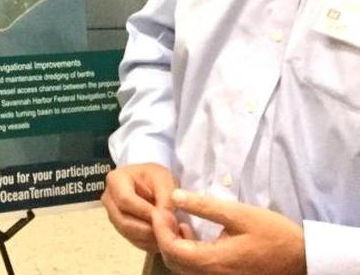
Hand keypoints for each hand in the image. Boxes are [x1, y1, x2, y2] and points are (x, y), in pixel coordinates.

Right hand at [102, 163, 176, 251]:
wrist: (150, 183)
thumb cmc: (155, 177)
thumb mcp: (164, 179)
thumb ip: (166, 198)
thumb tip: (166, 219)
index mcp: (115, 180)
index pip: (125, 200)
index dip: (145, 211)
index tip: (165, 216)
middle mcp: (108, 199)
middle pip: (124, 220)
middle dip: (148, 228)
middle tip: (170, 229)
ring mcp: (112, 215)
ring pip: (128, 233)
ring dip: (150, 237)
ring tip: (168, 233)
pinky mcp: (120, 228)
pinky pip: (133, 240)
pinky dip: (149, 243)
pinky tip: (163, 236)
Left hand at [152, 190, 305, 274]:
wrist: (304, 259)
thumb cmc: (274, 234)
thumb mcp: (239, 214)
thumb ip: (205, 206)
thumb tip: (175, 196)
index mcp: (214, 261)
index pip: (172, 250)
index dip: (160, 229)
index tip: (160, 209)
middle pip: (173, 262)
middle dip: (163, 237)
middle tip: (165, 213)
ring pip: (184, 268)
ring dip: (174, 245)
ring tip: (177, 221)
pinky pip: (197, 270)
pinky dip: (187, 253)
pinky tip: (192, 234)